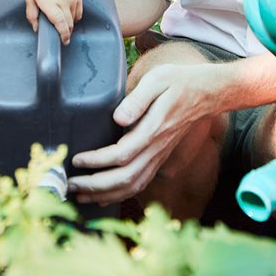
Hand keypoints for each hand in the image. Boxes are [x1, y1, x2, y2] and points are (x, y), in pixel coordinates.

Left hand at [25, 0, 82, 44]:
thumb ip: (31, 14)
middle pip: (68, 24)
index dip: (62, 34)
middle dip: (66, 34)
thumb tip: (36, 29)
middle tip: (62, 38)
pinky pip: (78, 14)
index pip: (60, 22)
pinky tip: (67, 15)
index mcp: (49, 2)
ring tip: (61, 24)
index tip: (63, 41)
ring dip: (69, 25)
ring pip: (74, 20)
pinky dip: (74, 18)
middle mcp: (62, 1)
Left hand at [67, 61, 221, 204]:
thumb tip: (118, 118)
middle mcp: (157, 148)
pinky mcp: (159, 158)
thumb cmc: (178, 82)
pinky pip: (140, 183)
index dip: (97, 161)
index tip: (77, 159)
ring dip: (105, 194)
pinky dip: (120, 194)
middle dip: (95, 185)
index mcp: (154, 129)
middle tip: (70, 183)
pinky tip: (103, 196)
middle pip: (125, 178)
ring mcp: (159, 156)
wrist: (205, 93)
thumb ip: (138, 99)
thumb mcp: (158, 79)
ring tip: (80, 194)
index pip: (122, 154)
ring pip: (132, 186)